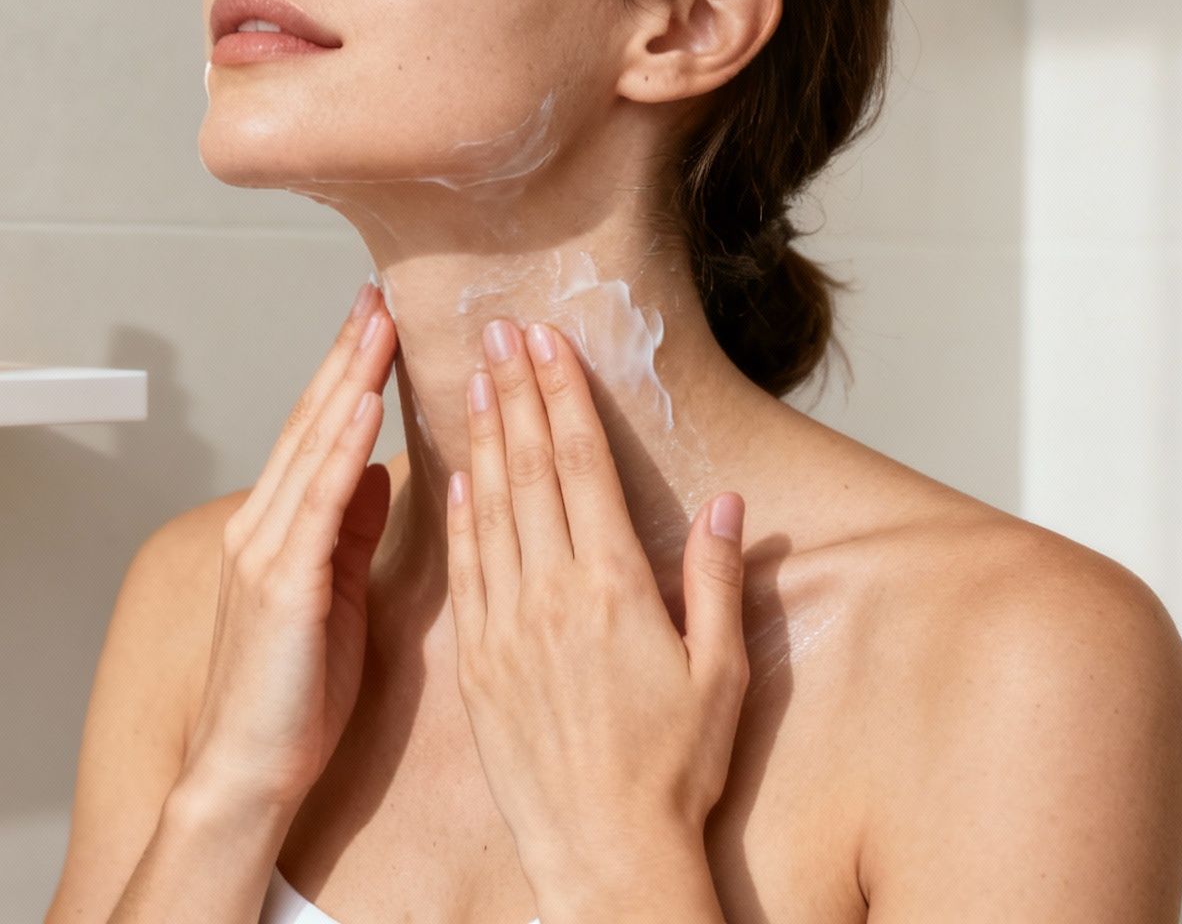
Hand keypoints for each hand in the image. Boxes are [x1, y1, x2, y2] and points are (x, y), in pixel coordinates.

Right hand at [179, 283, 399, 815]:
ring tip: (378, 326)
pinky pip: (318, 501)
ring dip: (346, 380)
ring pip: (309, 447)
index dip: (344, 376)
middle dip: (345, 356)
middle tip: (378, 297)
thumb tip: (378, 470)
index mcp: (276, 535)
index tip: (376, 324)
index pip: (313, 437)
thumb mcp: (337, 597)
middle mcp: (261, 531)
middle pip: (307, 424)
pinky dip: (340, 446)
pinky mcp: (283, 584)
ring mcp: (265, 553)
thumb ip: (351, 531)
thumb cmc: (293, 703)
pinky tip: (364, 403)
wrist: (247, 774)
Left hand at [445, 318, 750, 889]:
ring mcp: (505, 628)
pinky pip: (462, 571)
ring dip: (479, 439)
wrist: (604, 851)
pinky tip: (453, 479)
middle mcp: (552, 595)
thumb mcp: (721, 672)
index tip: (546, 342)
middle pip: (527, 471)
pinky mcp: (476, 663)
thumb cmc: (676, 769)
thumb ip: (717, 580)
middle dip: (513, 393)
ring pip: (487, 510)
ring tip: (472, 379)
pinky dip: (457, 516)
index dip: (561, 396)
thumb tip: (727, 504)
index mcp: (614, 587)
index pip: (581, 466)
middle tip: (498, 330)